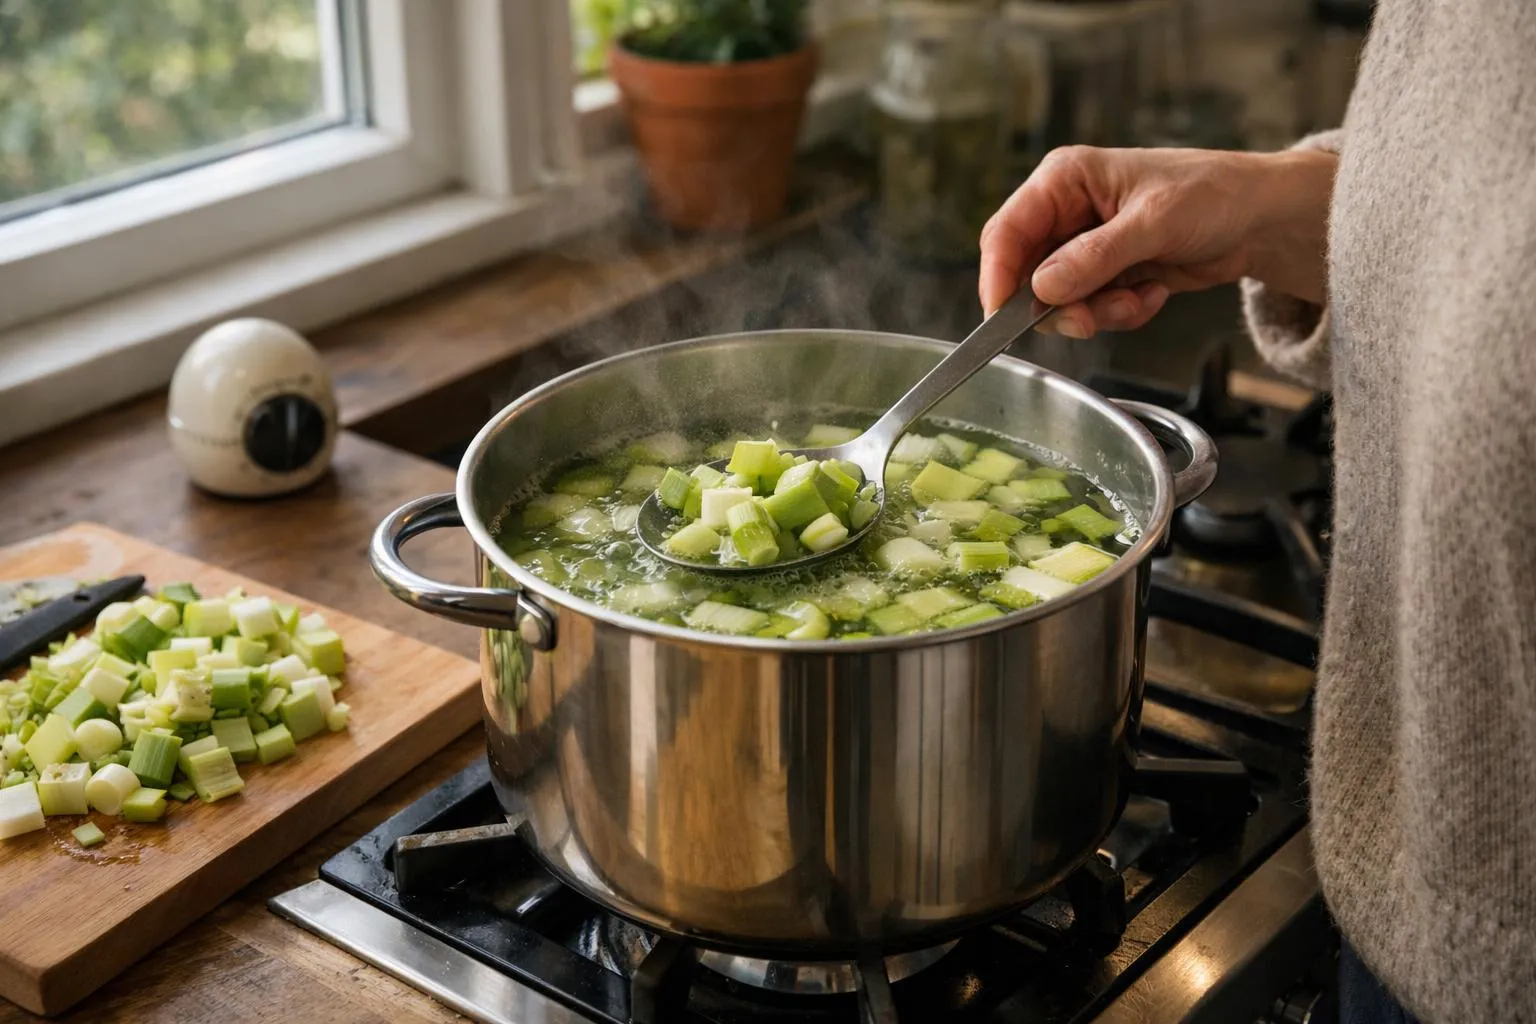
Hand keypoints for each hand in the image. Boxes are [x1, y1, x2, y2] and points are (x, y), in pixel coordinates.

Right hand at [978, 145, 1337, 336]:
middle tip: (1089, 320)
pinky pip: (1090, 309)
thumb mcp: (1154, 222)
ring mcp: (1084, 246)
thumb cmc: (1214, 194)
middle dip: (1060, 304)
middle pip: (1026, 275)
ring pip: (1057, 301)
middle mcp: (1066, 212)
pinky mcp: (1105, 274)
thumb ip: (1094, 257)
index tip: (1002, 315)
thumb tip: (1042, 288)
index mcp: (1065, 180)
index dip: (998, 275)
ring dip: (1097, 311)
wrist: (1261, 220)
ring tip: (1138, 297)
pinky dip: (1119, 313)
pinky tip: (1152, 293)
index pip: (1007, 232)